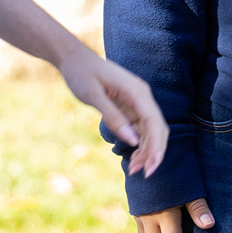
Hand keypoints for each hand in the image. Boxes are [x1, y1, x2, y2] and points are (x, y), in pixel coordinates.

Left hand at [57, 44, 168, 177]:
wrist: (73, 58)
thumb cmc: (81, 73)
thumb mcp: (93, 95)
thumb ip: (113, 117)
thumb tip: (132, 141)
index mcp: (138, 91)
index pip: (155, 122)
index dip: (156, 146)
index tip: (151, 167)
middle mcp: (142, 96)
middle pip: (157, 128)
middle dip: (153, 152)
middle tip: (142, 174)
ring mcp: (137, 101)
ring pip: (150, 129)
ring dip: (146, 150)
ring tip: (134, 169)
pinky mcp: (129, 105)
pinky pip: (140, 127)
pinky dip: (139, 142)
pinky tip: (132, 156)